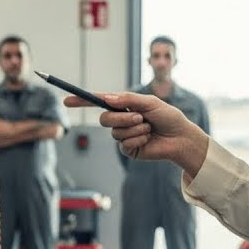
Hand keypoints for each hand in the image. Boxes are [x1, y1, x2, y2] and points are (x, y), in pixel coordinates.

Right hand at [64, 91, 208, 175]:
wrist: (181, 137)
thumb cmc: (168, 117)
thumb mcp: (150, 102)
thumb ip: (128, 99)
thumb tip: (106, 98)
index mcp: (124, 106)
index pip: (98, 102)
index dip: (82, 101)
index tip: (67, 100)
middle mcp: (121, 120)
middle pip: (104, 119)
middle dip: (121, 118)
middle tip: (140, 117)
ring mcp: (124, 136)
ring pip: (115, 132)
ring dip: (135, 128)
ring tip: (149, 128)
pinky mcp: (129, 149)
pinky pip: (124, 144)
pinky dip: (138, 139)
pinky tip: (148, 139)